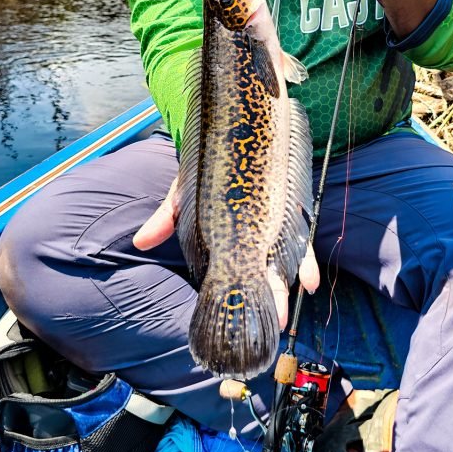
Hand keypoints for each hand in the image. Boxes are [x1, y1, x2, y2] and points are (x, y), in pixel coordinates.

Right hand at [134, 179, 319, 328]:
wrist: (235, 129)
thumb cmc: (209, 167)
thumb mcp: (184, 192)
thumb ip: (168, 217)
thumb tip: (141, 241)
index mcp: (229, 239)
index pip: (234, 271)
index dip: (236, 293)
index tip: (235, 317)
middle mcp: (254, 237)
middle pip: (263, 271)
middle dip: (271, 297)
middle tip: (275, 322)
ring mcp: (276, 223)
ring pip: (286, 259)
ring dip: (294, 280)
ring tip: (298, 300)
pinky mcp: (293, 206)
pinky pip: (303, 237)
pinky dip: (307, 260)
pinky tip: (311, 280)